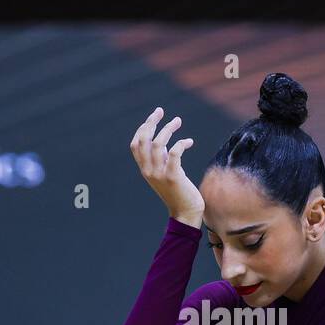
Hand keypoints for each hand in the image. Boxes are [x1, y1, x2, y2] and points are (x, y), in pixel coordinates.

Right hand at [131, 107, 202, 226]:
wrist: (185, 212)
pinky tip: (189, 142)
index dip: (143, 127)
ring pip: (158, 144)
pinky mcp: (173, 177)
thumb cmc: (178, 191)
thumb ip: (162, 157)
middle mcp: (148, 170)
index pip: (136, 143)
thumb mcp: (165, 171)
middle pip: (143, 140)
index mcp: (144, 168)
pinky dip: (181, 143)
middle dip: (151, 122)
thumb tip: (164, 139)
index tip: (155, 116)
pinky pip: (174, 153)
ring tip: (178, 121)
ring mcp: (159, 174)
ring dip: (168, 129)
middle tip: (162, 112)